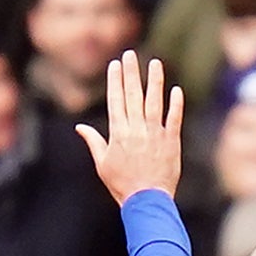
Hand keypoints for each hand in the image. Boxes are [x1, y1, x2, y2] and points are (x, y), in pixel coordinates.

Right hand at [75, 50, 183, 203]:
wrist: (147, 201)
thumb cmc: (122, 185)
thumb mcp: (102, 164)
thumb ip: (94, 142)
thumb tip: (80, 127)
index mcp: (118, 133)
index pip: (116, 100)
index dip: (116, 80)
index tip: (116, 64)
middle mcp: (136, 129)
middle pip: (133, 95)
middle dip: (131, 73)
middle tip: (131, 54)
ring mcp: (155, 134)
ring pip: (154, 102)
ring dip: (154, 81)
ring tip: (155, 63)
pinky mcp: (171, 142)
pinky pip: (174, 119)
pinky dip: (175, 105)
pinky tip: (175, 90)